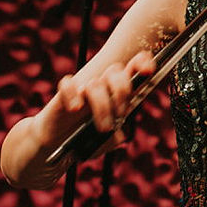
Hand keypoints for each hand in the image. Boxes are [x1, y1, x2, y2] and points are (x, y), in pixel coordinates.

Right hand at [36, 51, 155, 147]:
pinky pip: (68, 83)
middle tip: (120, 115)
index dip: (142, 63)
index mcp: (118, 92)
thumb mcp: (105, 142)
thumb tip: (118, 134)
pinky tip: (75, 109)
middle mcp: (102, 86)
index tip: (148, 72)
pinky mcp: (64, 93)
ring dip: (102, 107)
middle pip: (116, 71)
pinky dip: (72, 96)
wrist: (58, 143)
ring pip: (96, 83)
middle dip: (122, 92)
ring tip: (103, 128)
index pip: (133, 67)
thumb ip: (114, 138)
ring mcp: (83, 88)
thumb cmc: (86, 139)